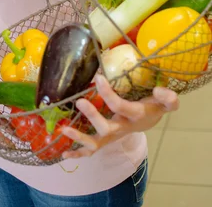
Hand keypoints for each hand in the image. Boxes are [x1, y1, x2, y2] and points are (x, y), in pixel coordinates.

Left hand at [61, 74, 178, 158]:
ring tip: (64, 129)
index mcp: (135, 116)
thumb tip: (160, 91)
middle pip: (106, 128)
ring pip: (96, 142)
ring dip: (80, 138)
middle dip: (92, 116)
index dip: (108, 93)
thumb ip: (168, 99)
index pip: (120, 107)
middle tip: (80, 102)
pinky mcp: (104, 139)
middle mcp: (122, 128)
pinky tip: (64, 154)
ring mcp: (112, 136)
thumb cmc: (153, 107)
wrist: (148, 121)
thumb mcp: (165, 102)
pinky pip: (91, 150)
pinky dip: (78, 154)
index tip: (98, 77)